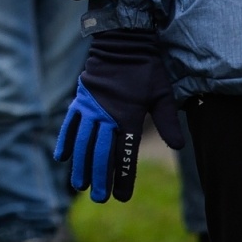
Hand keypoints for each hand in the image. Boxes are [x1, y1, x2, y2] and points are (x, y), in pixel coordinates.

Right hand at [54, 29, 183, 202]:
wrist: (121, 43)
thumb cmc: (145, 70)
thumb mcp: (162, 95)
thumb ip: (168, 122)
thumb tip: (179, 147)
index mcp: (127, 117)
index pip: (124, 155)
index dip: (123, 177)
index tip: (121, 196)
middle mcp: (106, 116)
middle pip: (99, 154)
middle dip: (99, 178)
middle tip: (99, 198)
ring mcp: (90, 108)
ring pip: (82, 143)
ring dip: (79, 165)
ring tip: (79, 185)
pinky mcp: (80, 100)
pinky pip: (69, 125)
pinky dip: (65, 141)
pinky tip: (62, 158)